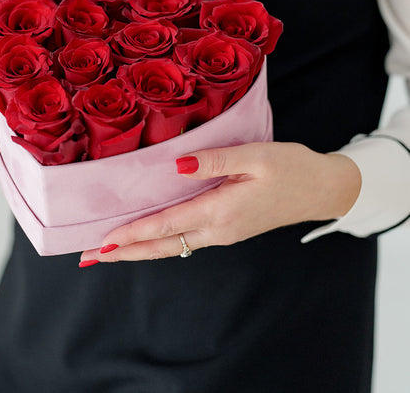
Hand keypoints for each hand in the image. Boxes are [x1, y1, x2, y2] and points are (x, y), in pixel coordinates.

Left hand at [78, 142, 360, 265]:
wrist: (321, 189)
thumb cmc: (290, 168)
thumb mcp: (254, 156)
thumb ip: (214, 161)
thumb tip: (178, 165)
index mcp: (221, 211)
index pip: (167, 224)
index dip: (133, 232)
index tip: (103, 240)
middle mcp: (218, 229)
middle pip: (163, 245)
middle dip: (126, 251)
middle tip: (91, 256)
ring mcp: (223, 233)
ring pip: (172, 246)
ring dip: (140, 249)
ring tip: (110, 251)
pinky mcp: (228, 229)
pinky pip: (185, 240)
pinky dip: (160, 242)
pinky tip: (149, 237)